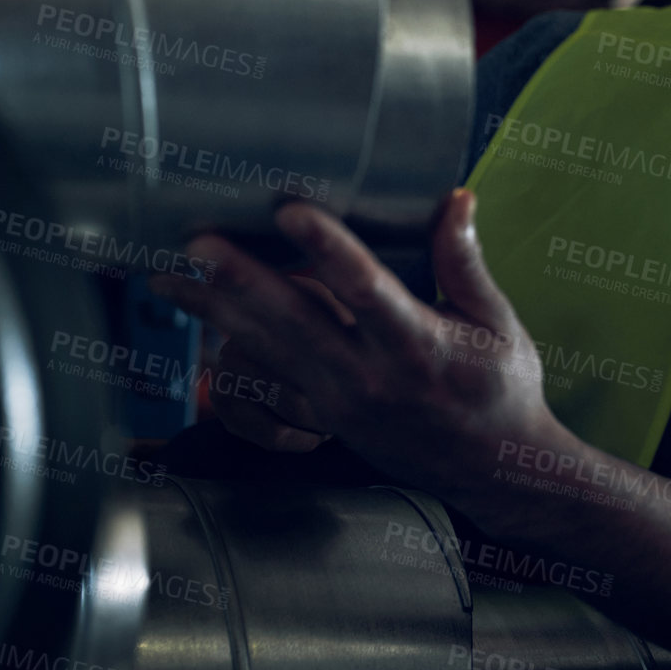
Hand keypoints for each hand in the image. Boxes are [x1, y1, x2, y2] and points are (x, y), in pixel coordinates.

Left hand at [150, 188, 557, 502]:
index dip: (325, 249)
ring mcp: (340, 402)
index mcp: (419, 346)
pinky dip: (226, 347)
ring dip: (216, 312)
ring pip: (268, 350)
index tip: (289, 211)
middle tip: (198, 243)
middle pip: (296, 322)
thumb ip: (465, 261)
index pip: (366, 291)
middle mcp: (372, 377)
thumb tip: (456, 198)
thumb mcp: (498, 322)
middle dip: (243, 281)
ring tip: (168, 276)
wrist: (494, 471)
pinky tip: (194, 321)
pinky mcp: (323, 416)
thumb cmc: (502, 390)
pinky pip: (266, 380)